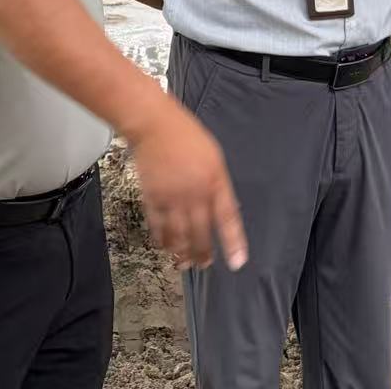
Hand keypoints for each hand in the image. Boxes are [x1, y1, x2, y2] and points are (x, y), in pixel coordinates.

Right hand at [127, 97, 246, 271]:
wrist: (155, 125)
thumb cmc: (186, 135)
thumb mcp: (214, 157)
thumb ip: (217, 184)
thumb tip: (220, 207)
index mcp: (215, 182)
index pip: (228, 218)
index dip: (234, 242)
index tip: (238, 261)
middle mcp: (195, 194)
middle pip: (201, 234)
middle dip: (203, 254)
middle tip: (204, 265)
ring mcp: (173, 198)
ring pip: (178, 236)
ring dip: (181, 253)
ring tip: (183, 262)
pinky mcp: (152, 198)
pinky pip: (158, 226)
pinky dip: (161, 239)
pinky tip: (164, 245)